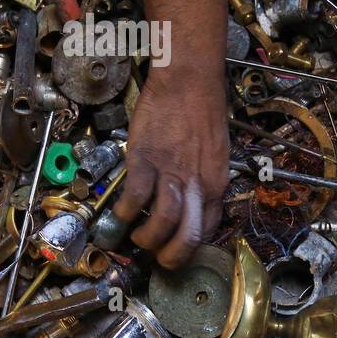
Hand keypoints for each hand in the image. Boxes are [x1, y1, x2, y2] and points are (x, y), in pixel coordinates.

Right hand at [114, 69, 229, 268]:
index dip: (190, 247)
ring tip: (137, 238)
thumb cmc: (201, 109)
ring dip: (147, 239)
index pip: (208, 229)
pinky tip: (121, 215)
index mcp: (215, 183)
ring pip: (162, 224)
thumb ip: (203, 179)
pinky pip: (135, 198)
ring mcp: (171, 172)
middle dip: (171, 257)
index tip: (177, 250)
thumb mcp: (214, 152)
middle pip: (188, 237)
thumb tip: (190, 200)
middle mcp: (197, 183)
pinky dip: (125, 213)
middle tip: (157, 258)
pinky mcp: (146, 160)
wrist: (189, 79)